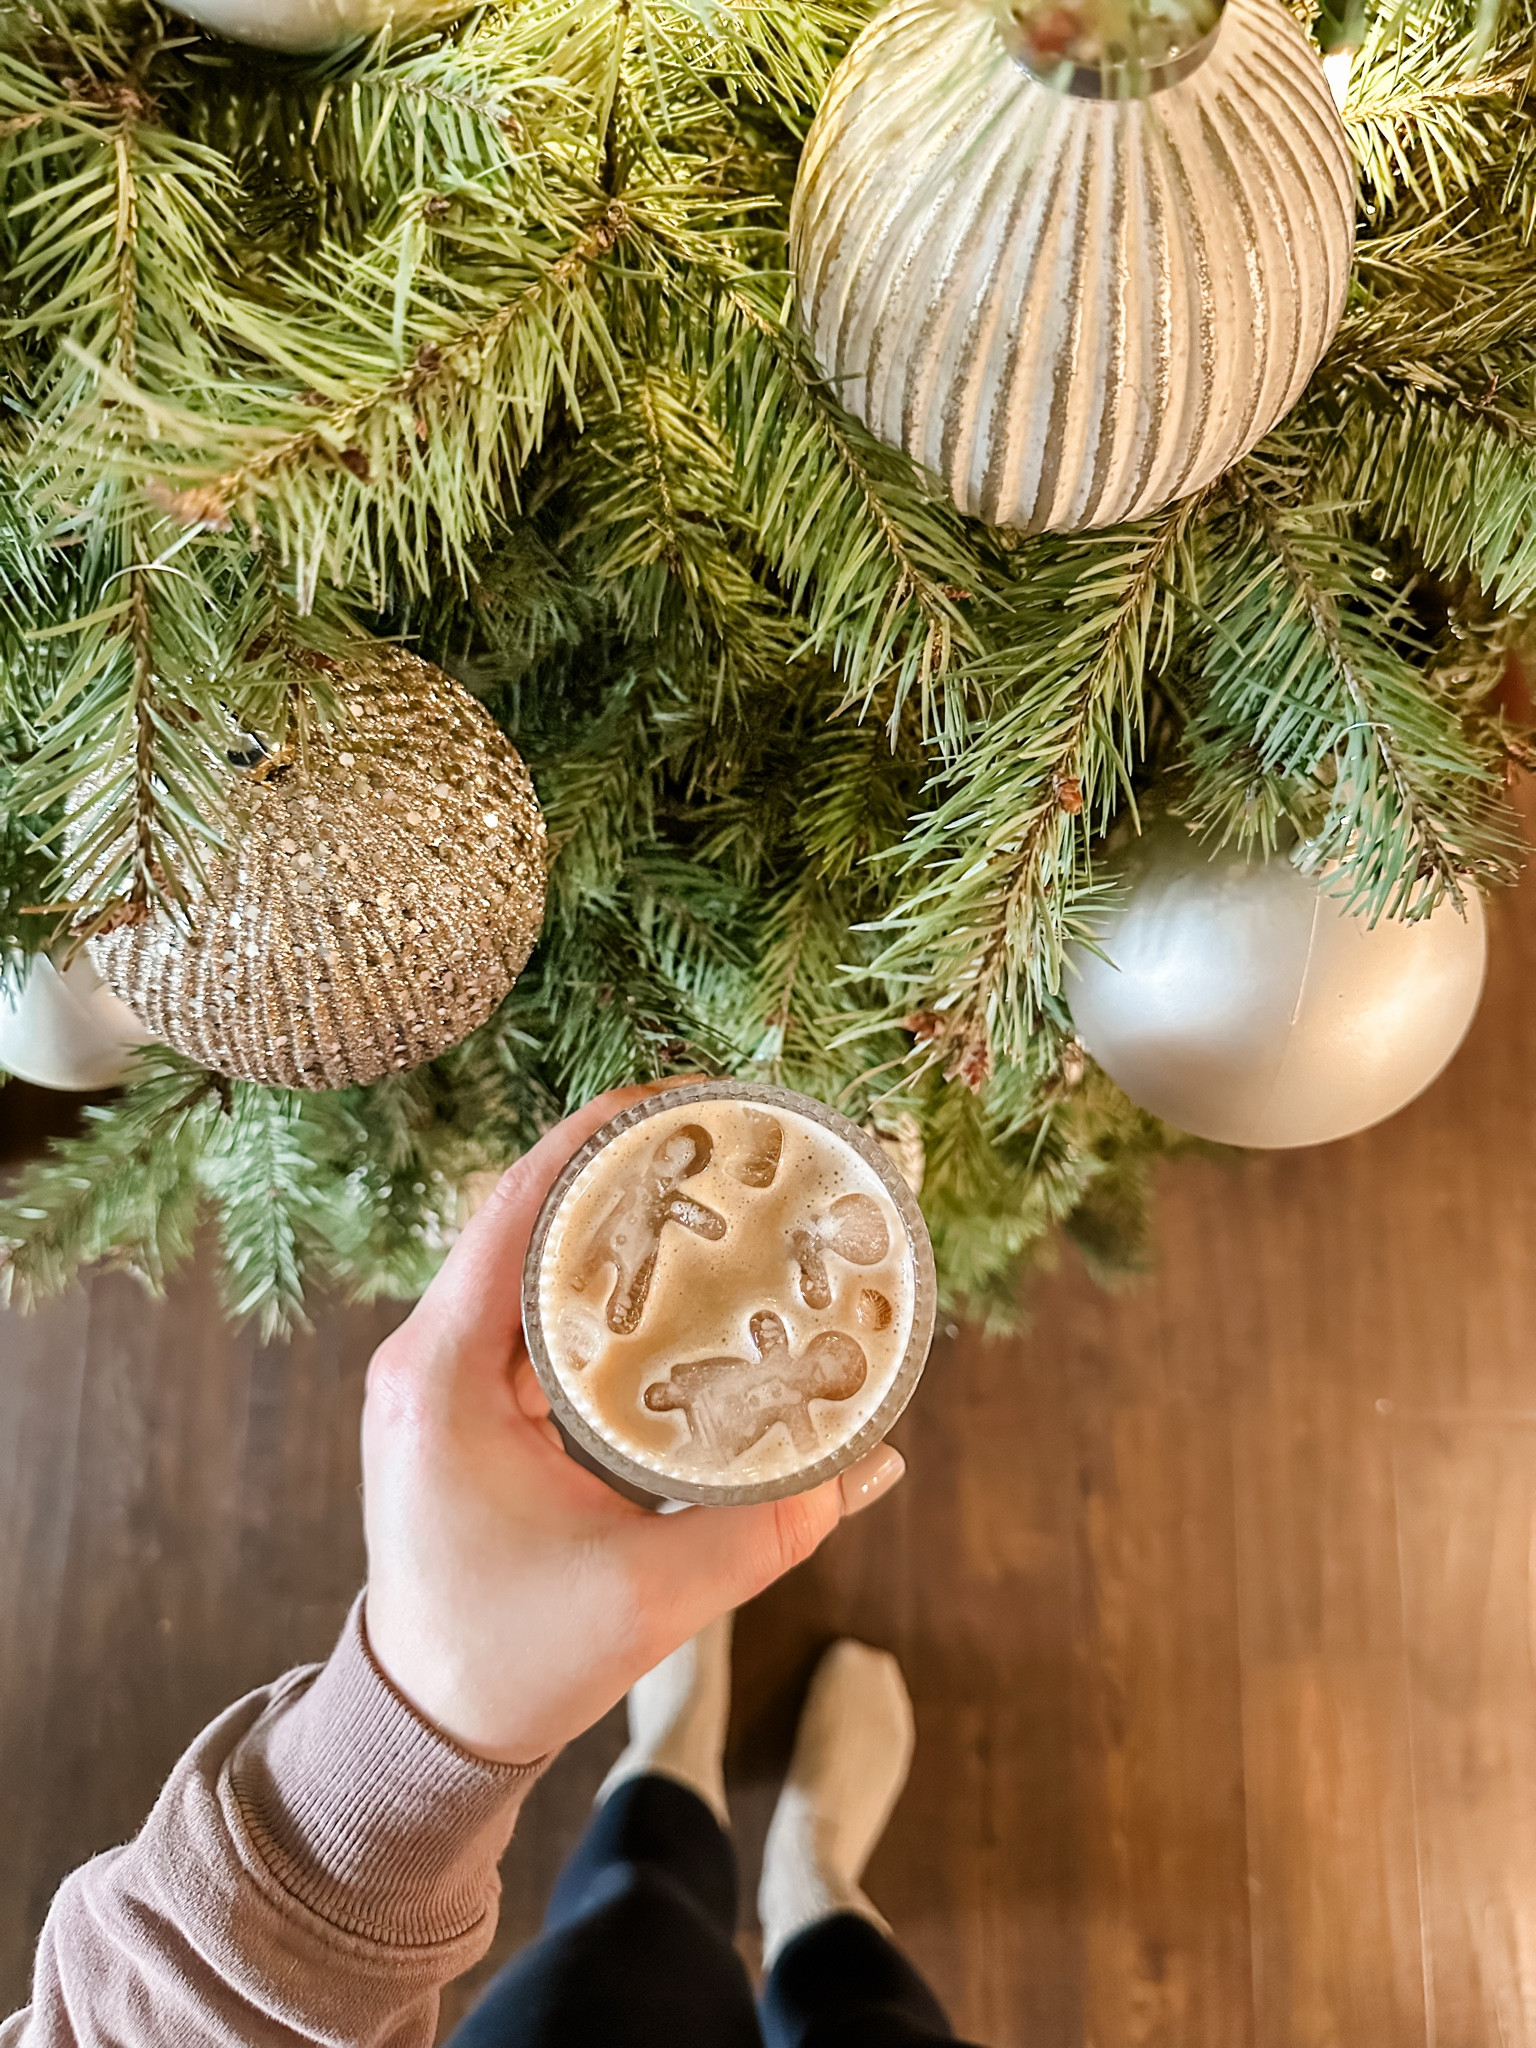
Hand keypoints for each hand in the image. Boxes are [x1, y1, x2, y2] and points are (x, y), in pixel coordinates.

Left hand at [361, 1085, 906, 1763]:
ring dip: (600, 1215)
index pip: (513, 1212)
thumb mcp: (650, 1596)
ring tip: (700, 1184)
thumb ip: (767, 1524)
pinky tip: (662, 1271)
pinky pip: (524, 1304)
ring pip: (522, 1254)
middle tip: (714, 1136)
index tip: (674, 1099)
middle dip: (614, 1165)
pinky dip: (588, 1272)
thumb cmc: (512, 1662)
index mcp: (443, 1378)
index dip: (590, 1140)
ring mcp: (436, 1377)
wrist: (424, 1727)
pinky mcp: (460, 1400)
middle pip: (521, 1216)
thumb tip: (871, 1457)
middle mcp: (426, 1358)